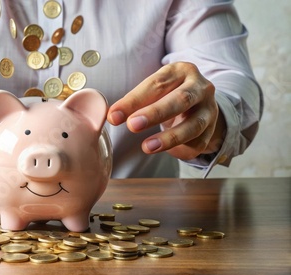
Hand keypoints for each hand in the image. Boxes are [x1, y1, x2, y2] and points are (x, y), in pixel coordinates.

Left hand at [107, 62, 225, 159]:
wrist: (198, 101)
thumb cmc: (168, 93)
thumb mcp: (153, 90)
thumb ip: (134, 102)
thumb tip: (113, 116)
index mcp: (181, 71)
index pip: (156, 84)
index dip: (134, 101)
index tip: (114, 116)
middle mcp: (200, 87)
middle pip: (180, 100)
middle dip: (155, 114)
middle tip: (132, 125)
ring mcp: (210, 108)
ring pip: (194, 125)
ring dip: (170, 138)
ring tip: (147, 147)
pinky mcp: (213, 128)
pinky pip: (199, 142)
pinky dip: (182, 149)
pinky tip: (167, 151)